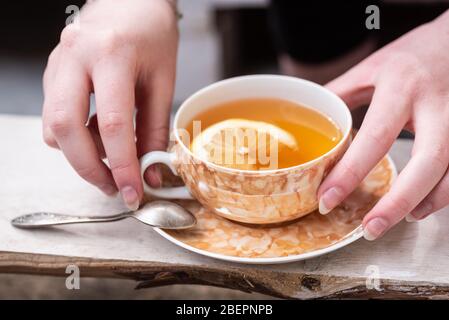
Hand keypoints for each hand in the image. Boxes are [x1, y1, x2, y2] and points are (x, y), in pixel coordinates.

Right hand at [42, 0, 177, 209]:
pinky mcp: (53, 72)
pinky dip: (76, 136)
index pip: (112, 123)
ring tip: (113, 156)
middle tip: (114, 186)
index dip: (123, 165)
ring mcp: (58, 64)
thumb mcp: (163, 81)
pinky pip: (54, 115)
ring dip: (82, 153)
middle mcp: (75, 57)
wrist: (131, 2)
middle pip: (64, 128)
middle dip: (88, 168)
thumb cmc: (152, 35)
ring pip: (53, 125)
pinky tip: (98, 132)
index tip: (133, 191)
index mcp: (111, 54)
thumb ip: (155, 130)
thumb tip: (150, 172)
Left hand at [318, 10, 448, 239]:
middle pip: (426, 161)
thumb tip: (310, 122)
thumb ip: (340, 95)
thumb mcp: (371, 68)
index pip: (374, 137)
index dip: (349, 173)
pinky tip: (420, 207)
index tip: (327, 199)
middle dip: (396, 201)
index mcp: (402, 86)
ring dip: (422, 203)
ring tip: (389, 222)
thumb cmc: (411, 55)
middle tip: (368, 228)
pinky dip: (441, 194)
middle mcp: (437, 104)